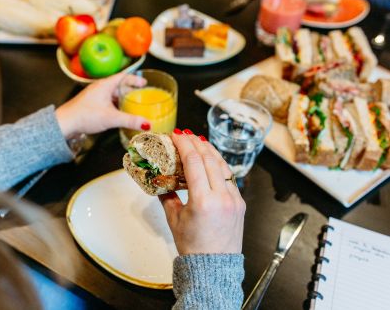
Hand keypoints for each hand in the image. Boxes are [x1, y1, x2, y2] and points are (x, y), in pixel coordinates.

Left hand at [55, 73, 149, 138]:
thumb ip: (130, 121)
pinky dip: (115, 106)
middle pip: (118, 85)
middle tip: (140, 94)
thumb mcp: (111, 118)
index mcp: (104, 85)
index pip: (123, 77)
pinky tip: (118, 114)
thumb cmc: (84, 116)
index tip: (144, 82)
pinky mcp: (90, 105)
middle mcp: (99, 88)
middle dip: (130, 90)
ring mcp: (94, 97)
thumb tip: (147, 124)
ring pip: (112, 94)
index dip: (135, 79)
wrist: (64, 123)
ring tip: (132, 105)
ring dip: (122, 98)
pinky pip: (106, 102)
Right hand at [159, 130, 245, 254]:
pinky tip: (211, 160)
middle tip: (185, 134)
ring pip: (223, 165)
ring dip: (210, 150)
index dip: (184, 144)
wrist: (214, 267)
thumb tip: (161, 182)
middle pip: (209, 159)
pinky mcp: (240, 203)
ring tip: (198, 141)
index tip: (176, 135)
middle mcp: (222, 197)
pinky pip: (229, 177)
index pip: (193, 162)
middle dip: (196, 142)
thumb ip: (167, 197)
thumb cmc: (193, 247)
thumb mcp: (174, 220)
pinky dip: (219, 165)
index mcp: (203, 201)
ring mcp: (234, 199)